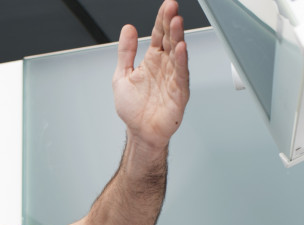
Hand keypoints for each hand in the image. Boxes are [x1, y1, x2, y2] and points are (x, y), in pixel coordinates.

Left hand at [113, 0, 189, 151]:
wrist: (140, 133)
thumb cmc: (134, 109)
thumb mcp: (122, 75)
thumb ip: (125, 52)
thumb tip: (128, 29)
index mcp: (152, 61)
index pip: (159, 35)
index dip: (161, 20)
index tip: (166, 6)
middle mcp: (165, 67)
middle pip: (170, 40)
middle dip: (171, 23)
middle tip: (172, 7)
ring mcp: (173, 78)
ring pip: (177, 53)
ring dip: (178, 37)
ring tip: (176, 22)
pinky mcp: (179, 93)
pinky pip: (181, 74)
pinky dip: (181, 61)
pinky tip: (181, 49)